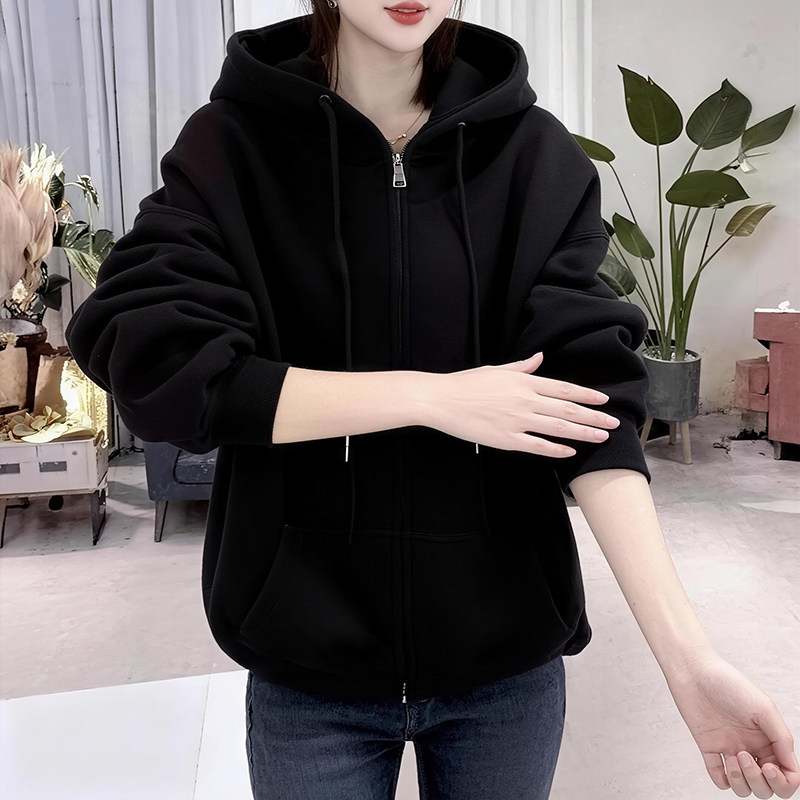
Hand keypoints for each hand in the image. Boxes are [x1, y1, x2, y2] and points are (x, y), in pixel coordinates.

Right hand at [425, 351, 619, 456]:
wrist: (441, 400)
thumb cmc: (466, 383)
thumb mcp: (496, 370)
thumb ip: (522, 367)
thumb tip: (539, 358)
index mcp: (523, 381)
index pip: (564, 389)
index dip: (586, 396)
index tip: (603, 401)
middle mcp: (525, 400)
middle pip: (567, 410)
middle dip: (594, 417)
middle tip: (614, 424)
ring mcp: (516, 420)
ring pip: (558, 428)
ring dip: (583, 433)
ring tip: (601, 437)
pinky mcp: (506, 439)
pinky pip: (537, 446)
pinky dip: (556, 449)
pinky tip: (570, 452)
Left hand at [666, 653, 798, 796]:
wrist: (693, 672)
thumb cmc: (728, 683)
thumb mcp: (763, 707)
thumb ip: (781, 738)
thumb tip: (792, 767)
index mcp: (768, 738)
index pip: (788, 775)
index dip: (783, 781)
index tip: (769, 767)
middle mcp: (752, 746)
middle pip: (767, 787)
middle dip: (759, 781)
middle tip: (744, 756)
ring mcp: (730, 748)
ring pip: (744, 787)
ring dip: (741, 781)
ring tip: (732, 756)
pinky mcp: (709, 747)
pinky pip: (719, 778)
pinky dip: (722, 779)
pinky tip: (721, 762)